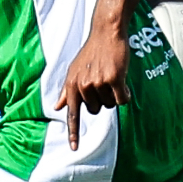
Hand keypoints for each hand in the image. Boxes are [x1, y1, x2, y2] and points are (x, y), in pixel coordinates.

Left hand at [57, 26, 129, 149]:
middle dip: (102, 100)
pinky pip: (122, 100)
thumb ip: (67, 90)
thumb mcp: (74, 70)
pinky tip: (123, 81)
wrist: (106, 33)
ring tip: (111, 76)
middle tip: (103, 81)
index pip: (72, 114)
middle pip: (97, 110)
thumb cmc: (91, 52)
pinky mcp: (113, 79)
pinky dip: (125, 94)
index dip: (73, 133)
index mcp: (71, 85)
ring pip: (110, 105)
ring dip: (114, 94)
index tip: (74, 148)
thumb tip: (57, 107)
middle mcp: (82, 86)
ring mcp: (97, 83)